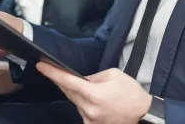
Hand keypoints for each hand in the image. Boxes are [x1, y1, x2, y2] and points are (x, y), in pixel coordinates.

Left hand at [37, 63, 151, 123]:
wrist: (143, 114)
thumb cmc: (130, 92)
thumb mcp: (112, 75)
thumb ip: (93, 77)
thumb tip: (81, 79)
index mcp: (93, 94)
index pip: (67, 81)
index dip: (52, 73)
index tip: (41, 66)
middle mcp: (88, 109)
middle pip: (68, 92)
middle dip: (63, 82)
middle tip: (55, 71)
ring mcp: (89, 120)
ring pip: (75, 102)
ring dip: (78, 94)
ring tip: (94, 89)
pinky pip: (82, 111)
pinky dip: (84, 104)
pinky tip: (97, 101)